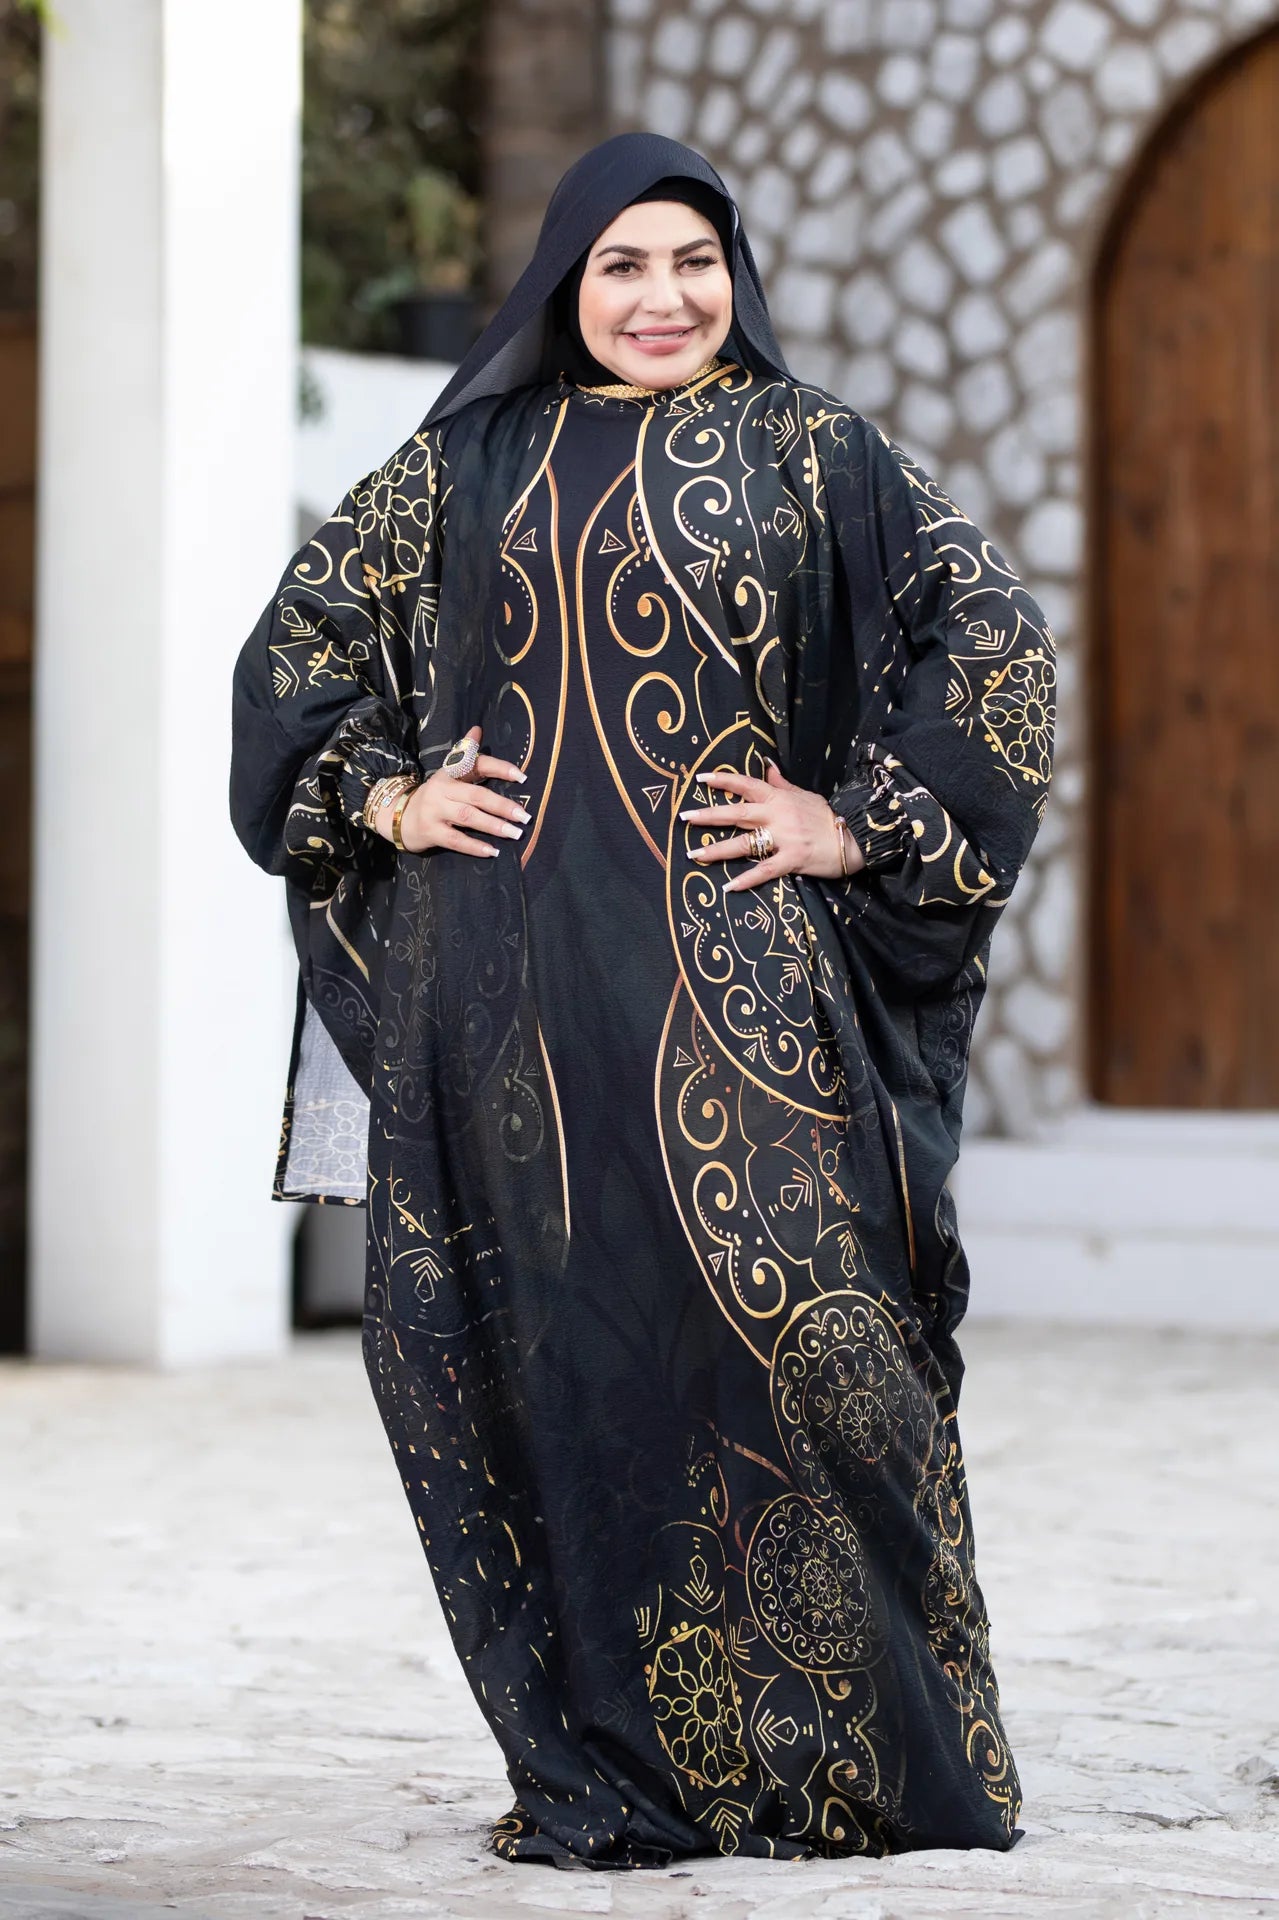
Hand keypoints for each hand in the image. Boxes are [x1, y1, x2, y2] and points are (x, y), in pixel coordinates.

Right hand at [375, 725, 528, 855]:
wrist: (398, 815)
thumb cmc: (434, 796)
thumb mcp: (447, 774)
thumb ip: (465, 754)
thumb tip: (477, 729)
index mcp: (450, 773)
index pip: (475, 764)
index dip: (498, 768)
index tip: (522, 776)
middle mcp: (442, 789)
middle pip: (476, 795)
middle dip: (502, 805)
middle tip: (524, 816)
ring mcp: (435, 811)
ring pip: (468, 817)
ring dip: (493, 826)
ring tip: (515, 833)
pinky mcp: (431, 832)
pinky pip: (456, 840)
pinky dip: (475, 846)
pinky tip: (493, 851)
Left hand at [678, 760, 865, 892]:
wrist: (855, 836)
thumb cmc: (827, 816)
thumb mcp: (804, 795)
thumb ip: (781, 784)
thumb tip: (766, 765)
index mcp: (779, 798)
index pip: (746, 784)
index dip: (723, 781)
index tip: (700, 779)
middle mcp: (777, 815)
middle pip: (736, 813)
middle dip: (708, 816)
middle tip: (683, 818)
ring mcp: (784, 838)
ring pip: (743, 844)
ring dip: (716, 850)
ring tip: (694, 855)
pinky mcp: (792, 860)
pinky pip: (765, 871)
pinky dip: (747, 880)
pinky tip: (729, 886)